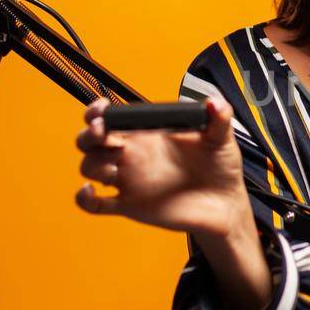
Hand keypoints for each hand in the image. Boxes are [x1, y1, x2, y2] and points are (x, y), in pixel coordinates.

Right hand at [75, 97, 270, 309]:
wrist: (226, 204)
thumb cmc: (221, 168)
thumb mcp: (222, 139)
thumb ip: (219, 119)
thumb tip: (215, 104)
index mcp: (148, 133)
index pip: (112, 118)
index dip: (98, 111)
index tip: (102, 110)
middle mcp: (133, 155)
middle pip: (92, 141)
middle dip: (88, 135)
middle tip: (101, 134)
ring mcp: (129, 180)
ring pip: (90, 168)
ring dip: (91, 164)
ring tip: (112, 167)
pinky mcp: (130, 205)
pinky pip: (95, 205)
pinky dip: (83, 199)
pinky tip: (90, 191)